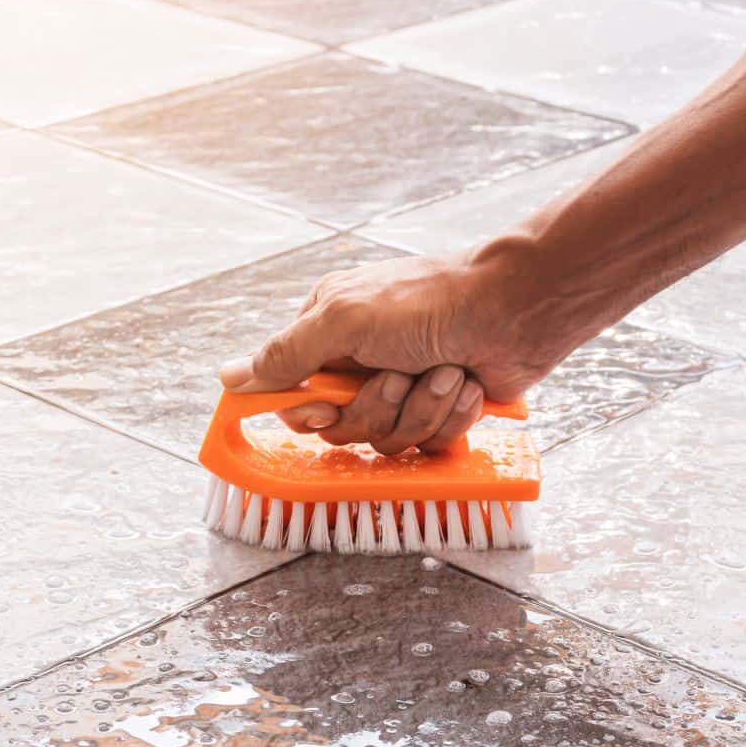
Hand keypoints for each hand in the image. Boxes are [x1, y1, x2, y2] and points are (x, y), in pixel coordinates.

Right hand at [218, 254, 553, 454]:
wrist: (516, 311)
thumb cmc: (431, 302)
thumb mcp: (343, 320)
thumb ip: (285, 354)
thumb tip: (229, 377)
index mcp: (327, 335)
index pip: (292, 398)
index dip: (309, 412)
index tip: (324, 405)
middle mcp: (360, 364)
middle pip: (340, 427)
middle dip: (375, 407)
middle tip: (399, 374)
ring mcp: (401, 390)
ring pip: (387, 439)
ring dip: (420, 408)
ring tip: (444, 370)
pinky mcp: (440, 411)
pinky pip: (429, 444)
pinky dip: (451, 415)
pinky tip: (466, 384)